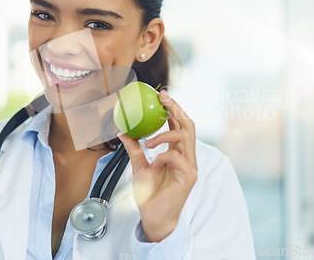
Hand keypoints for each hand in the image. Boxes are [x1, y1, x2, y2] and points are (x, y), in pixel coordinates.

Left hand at [118, 90, 196, 241]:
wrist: (154, 217)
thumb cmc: (150, 194)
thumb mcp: (139, 167)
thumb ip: (134, 149)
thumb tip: (123, 131)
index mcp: (177, 152)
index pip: (179, 125)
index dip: (172, 109)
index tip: (161, 96)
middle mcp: (187, 156)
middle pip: (188, 125)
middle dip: (176, 109)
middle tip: (162, 99)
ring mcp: (190, 166)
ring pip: (185, 137)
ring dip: (165, 134)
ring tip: (148, 141)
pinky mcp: (189, 176)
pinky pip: (177, 157)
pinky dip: (163, 155)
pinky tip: (154, 161)